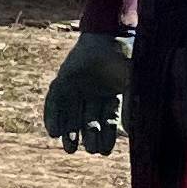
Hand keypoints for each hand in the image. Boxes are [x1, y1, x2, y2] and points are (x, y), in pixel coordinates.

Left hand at [42, 31, 131, 154]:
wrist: (111, 35)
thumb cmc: (127, 57)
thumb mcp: (133, 84)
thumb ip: (131, 106)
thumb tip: (132, 131)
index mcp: (112, 94)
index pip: (108, 120)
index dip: (107, 137)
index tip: (106, 152)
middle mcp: (93, 92)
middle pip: (88, 120)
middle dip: (88, 137)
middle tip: (89, 151)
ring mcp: (77, 85)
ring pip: (71, 113)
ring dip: (69, 131)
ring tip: (69, 148)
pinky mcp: (63, 79)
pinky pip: (55, 101)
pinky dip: (53, 116)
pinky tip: (54, 132)